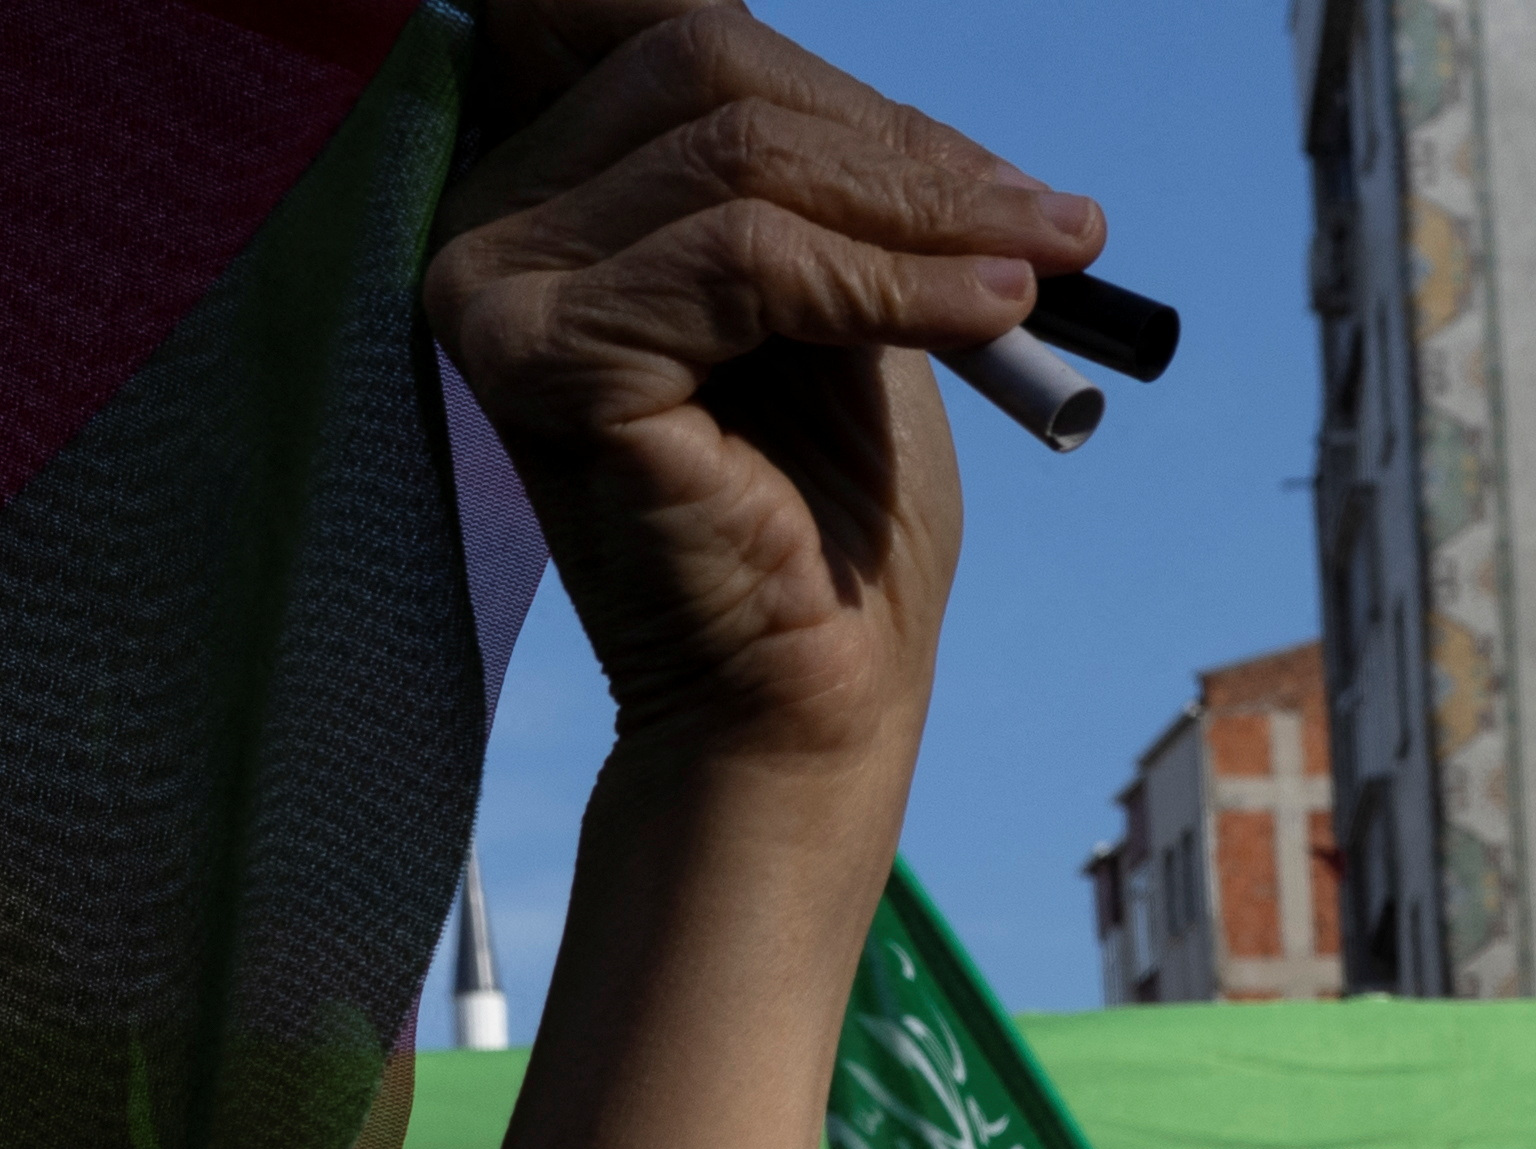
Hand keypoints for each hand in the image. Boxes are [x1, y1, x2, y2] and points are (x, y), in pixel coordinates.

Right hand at [421, 8, 1099, 1148]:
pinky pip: (745, 260)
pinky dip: (889, 277)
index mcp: (543, 189)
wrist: (813, 697)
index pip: (679, 45)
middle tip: (1052, 224)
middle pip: (706, 70)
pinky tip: (994, 307)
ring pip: (738, 158)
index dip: (842, 90)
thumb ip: (819, 167)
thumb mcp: (839, 291)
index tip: (993, 177)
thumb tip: (875, 71)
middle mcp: (482, 225)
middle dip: (900, 148)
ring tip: (1042, 268)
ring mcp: (493, 291)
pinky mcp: (548, 363)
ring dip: (918, 208)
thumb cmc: (827, 510)